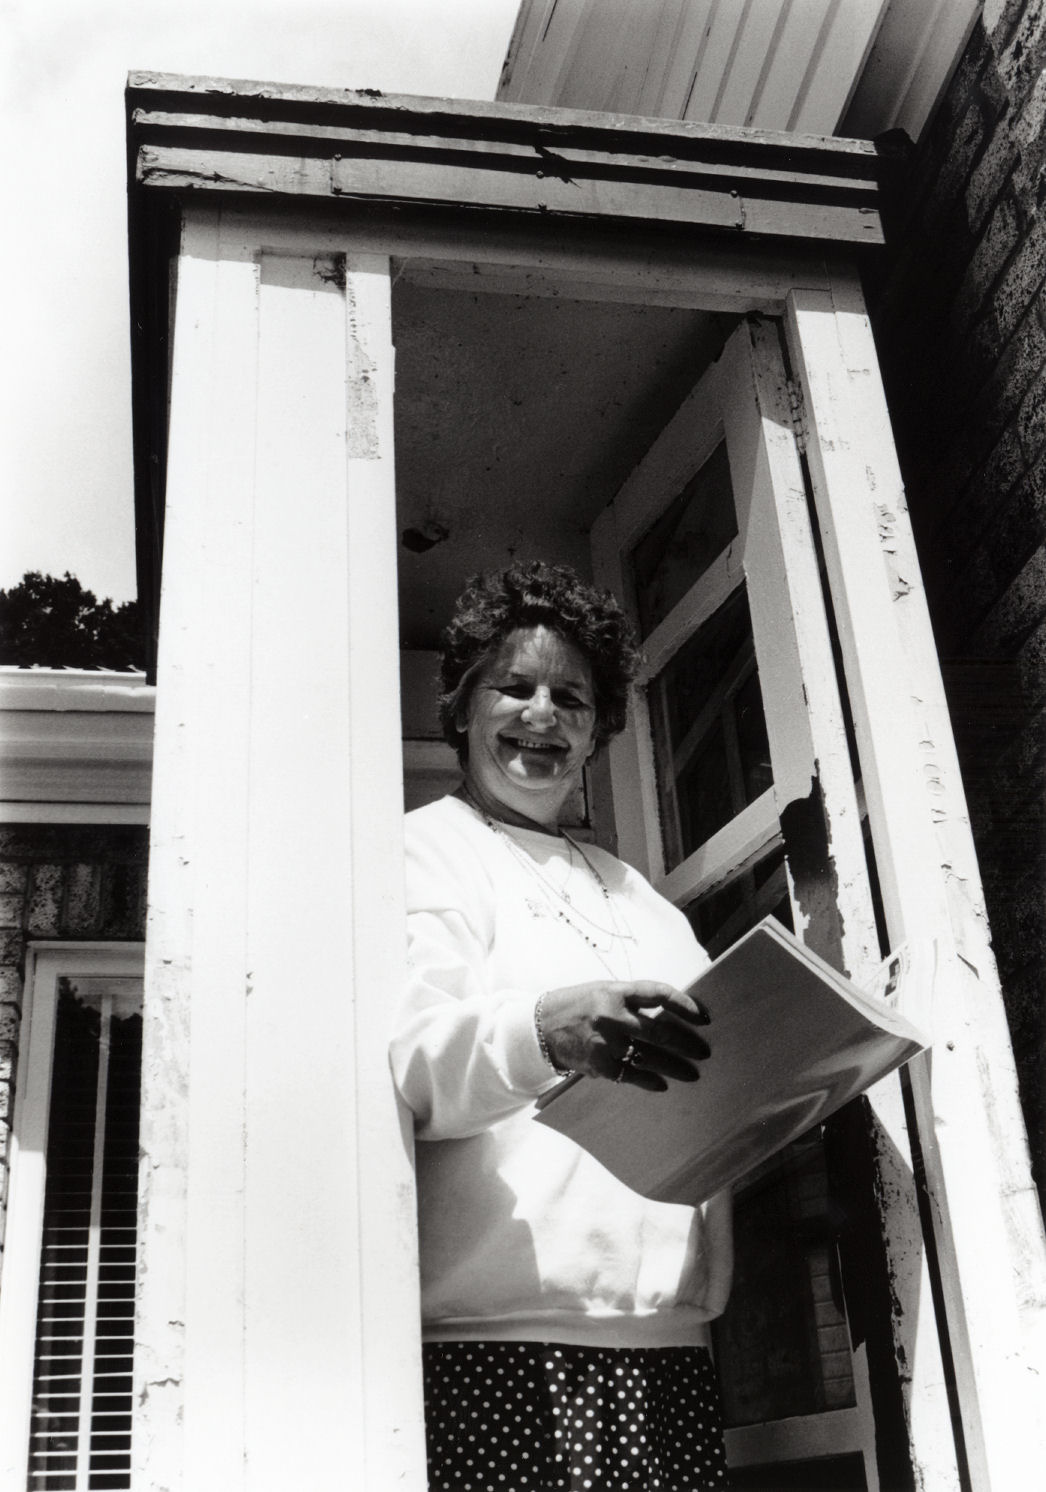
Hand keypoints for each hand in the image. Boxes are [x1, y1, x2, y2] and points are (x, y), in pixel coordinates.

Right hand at [539, 980, 710, 1090]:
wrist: (539, 1027)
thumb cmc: (577, 1006)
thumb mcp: (603, 992)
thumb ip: (632, 1001)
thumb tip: (670, 1014)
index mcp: (616, 991)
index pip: (659, 994)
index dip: (685, 1005)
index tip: (703, 1017)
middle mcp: (612, 1015)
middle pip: (659, 1031)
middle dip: (686, 1044)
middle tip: (704, 1053)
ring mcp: (606, 1041)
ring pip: (650, 1056)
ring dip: (675, 1067)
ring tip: (692, 1074)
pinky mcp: (599, 1064)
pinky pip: (631, 1075)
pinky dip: (649, 1080)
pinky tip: (662, 1084)